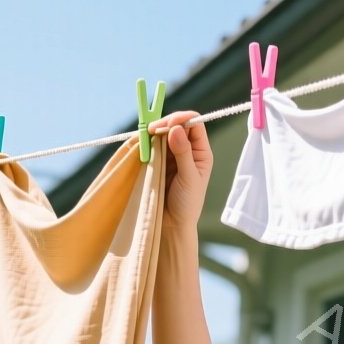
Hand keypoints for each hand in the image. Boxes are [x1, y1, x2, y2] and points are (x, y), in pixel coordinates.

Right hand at [147, 110, 213, 231]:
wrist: (172, 224)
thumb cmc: (187, 204)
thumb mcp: (189, 178)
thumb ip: (183, 153)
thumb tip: (176, 129)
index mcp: (201, 152)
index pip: (194, 124)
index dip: (181, 119)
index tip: (167, 124)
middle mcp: (188, 149)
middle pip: (176, 124)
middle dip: (164, 124)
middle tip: (150, 131)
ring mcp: (172, 154)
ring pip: (162, 134)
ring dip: (153, 133)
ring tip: (145, 139)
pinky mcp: (158, 161)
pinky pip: (152, 145)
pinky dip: (146, 142)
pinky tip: (142, 145)